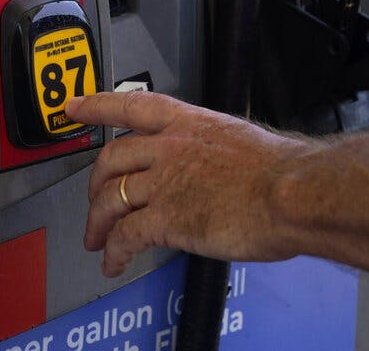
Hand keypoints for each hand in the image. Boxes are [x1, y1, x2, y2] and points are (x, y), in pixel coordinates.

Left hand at [69, 91, 307, 276]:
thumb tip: (212, 166)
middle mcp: (169, 148)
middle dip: (94, 183)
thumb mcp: (240, 141)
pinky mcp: (166, 218)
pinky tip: (115, 262)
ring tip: (97, 240)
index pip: (130, 105)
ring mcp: (164, 182)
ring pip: (110, 198)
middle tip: (92, 199)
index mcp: (188, 123)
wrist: (293, 194)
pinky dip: (115, 251)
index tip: (75, 107)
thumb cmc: (282, 172)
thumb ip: (213, 151)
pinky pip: (125, 235)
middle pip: (111, 159)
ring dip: (97, 222)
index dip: (96, 106)